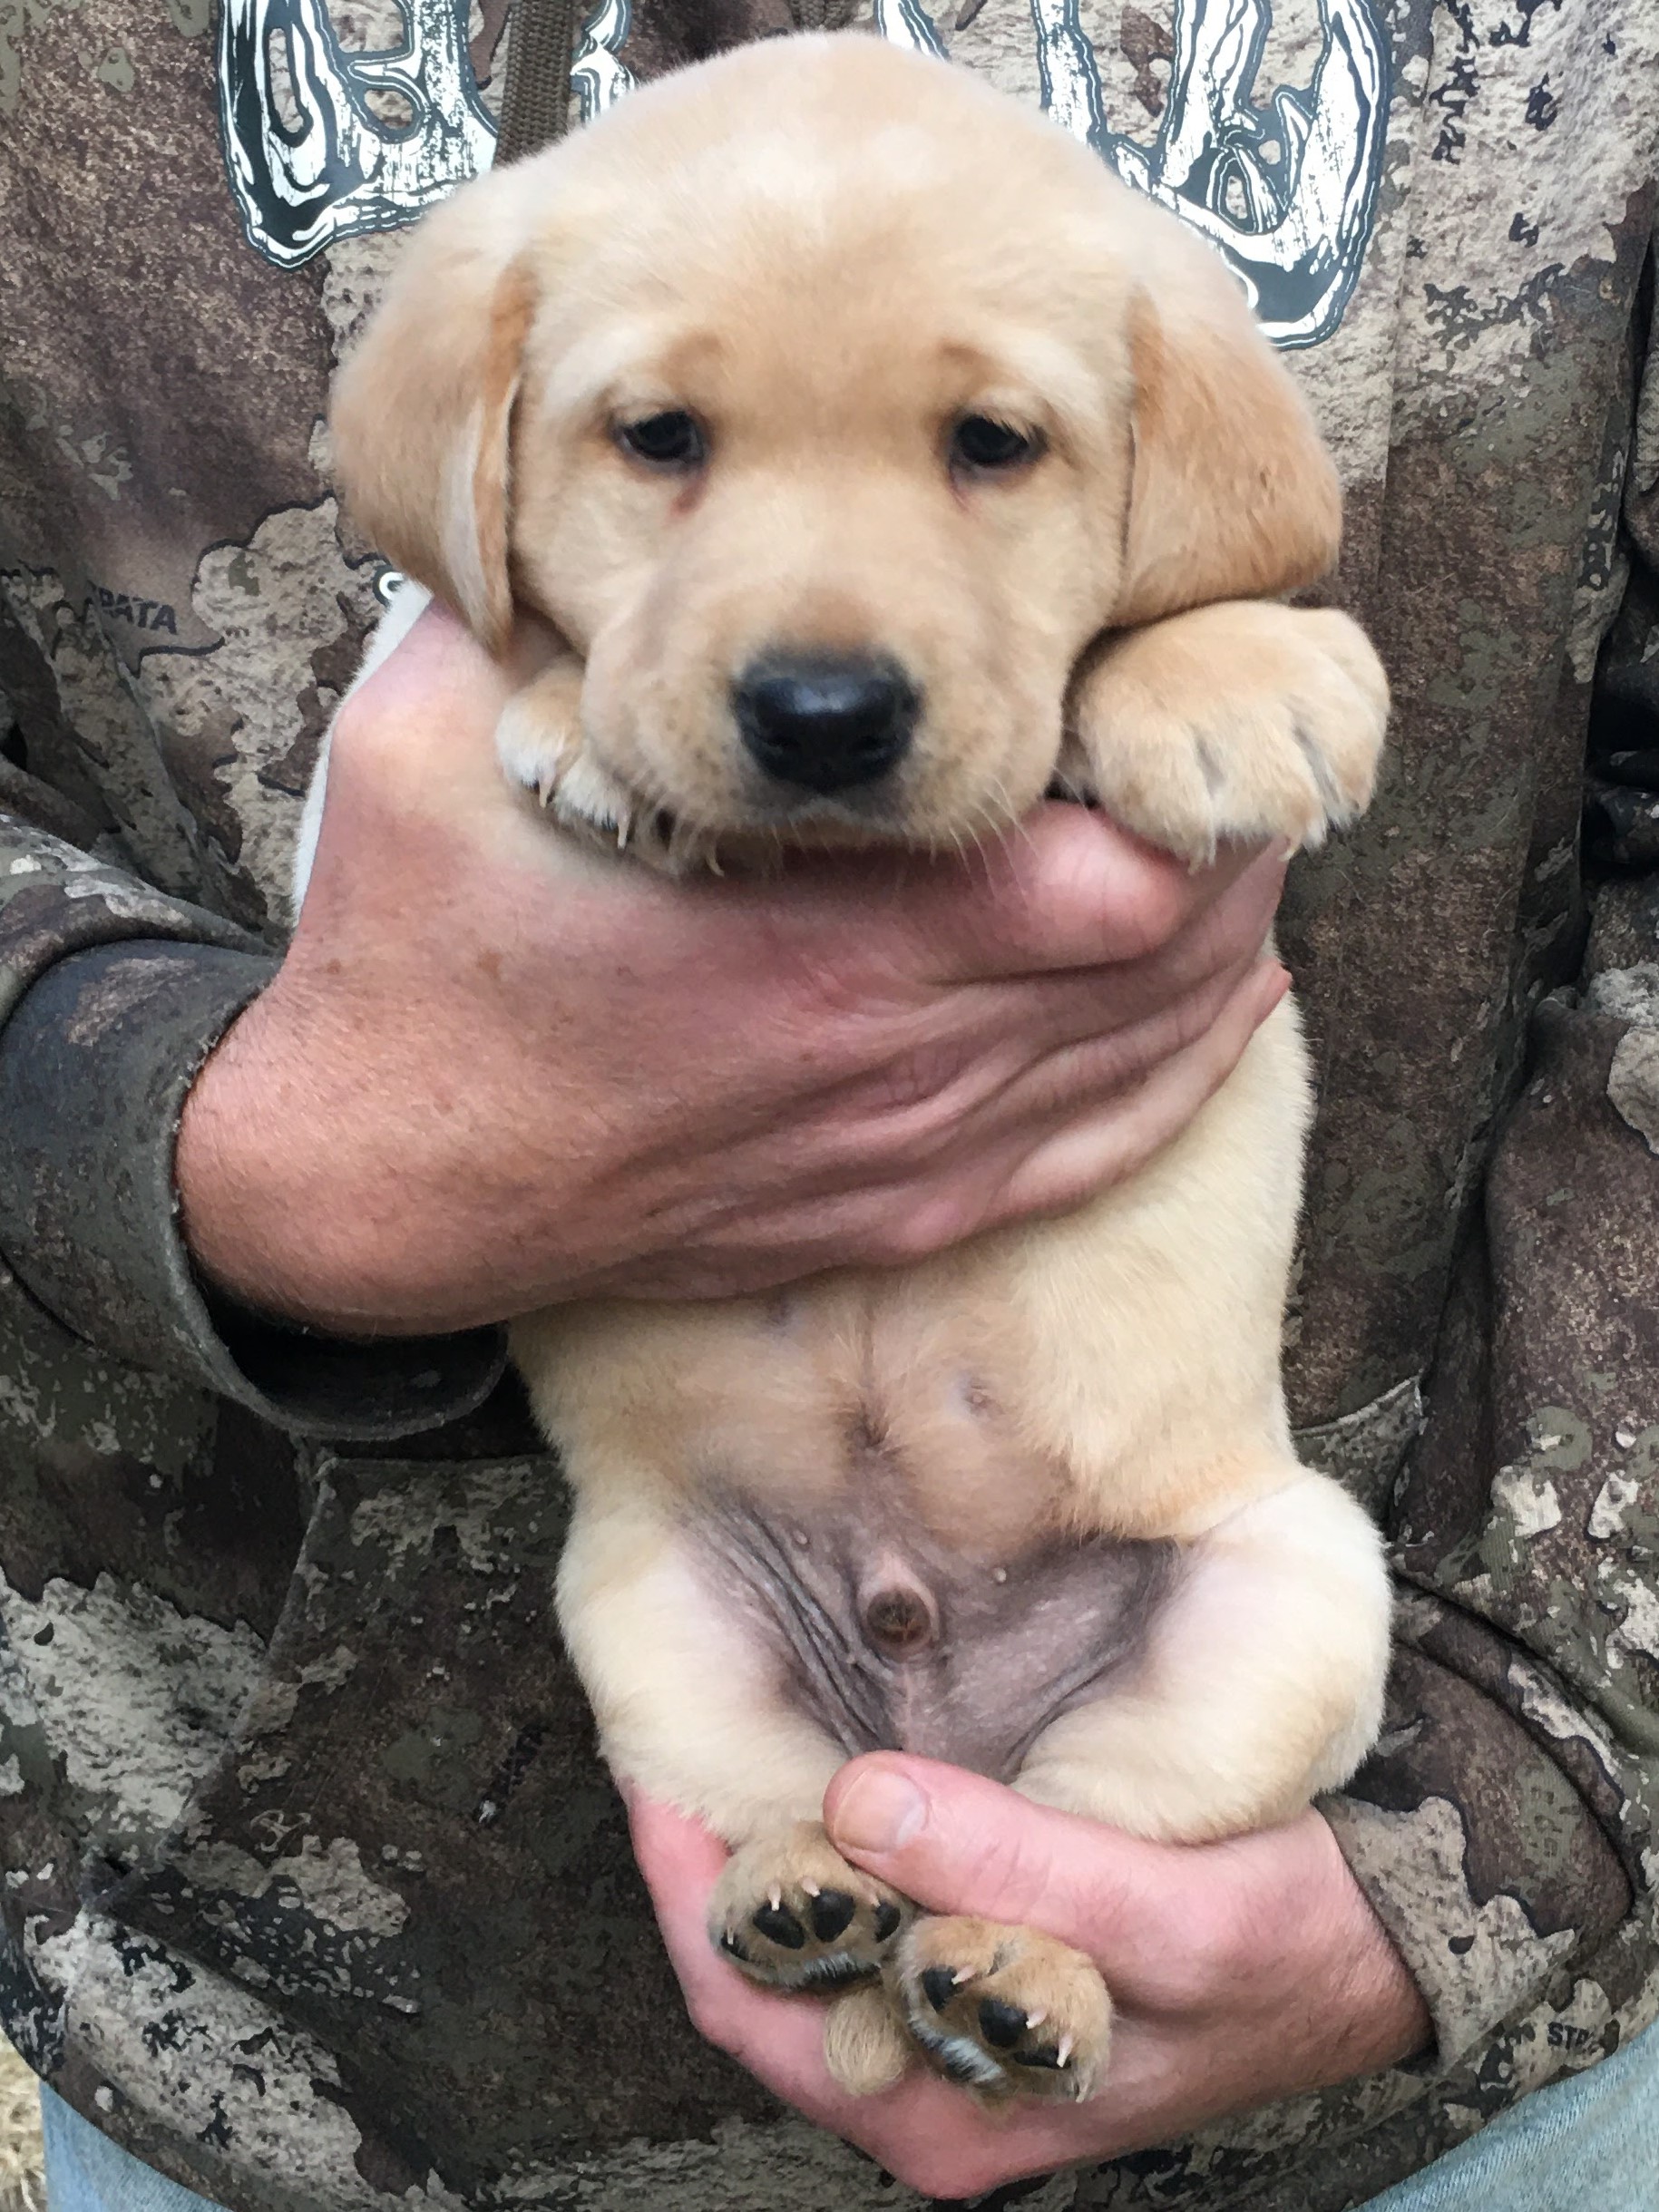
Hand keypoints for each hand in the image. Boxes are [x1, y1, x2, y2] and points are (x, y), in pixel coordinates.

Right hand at [178, 602, 1287, 1333]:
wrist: (386, 1181)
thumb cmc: (415, 962)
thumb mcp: (432, 748)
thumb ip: (536, 616)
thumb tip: (587, 495)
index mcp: (818, 939)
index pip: (1102, 873)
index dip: (1180, 781)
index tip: (1176, 690)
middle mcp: (893, 1059)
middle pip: (1161, 960)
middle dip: (1228, 851)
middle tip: (1235, 750)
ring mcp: (900, 1152)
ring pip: (1143, 1056)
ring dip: (1218, 952)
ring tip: (1250, 854)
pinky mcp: (887, 1210)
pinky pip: (1087, 1157)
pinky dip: (1177, 1076)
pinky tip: (1220, 1010)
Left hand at [630, 1756, 1431, 2199]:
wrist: (1369, 1953)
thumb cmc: (1280, 1943)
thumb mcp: (1166, 1910)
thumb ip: (1015, 1870)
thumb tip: (858, 1807)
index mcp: (949, 2113)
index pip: (748, 1999)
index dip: (688, 1881)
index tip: (650, 1756)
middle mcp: (923, 2091)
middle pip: (753, 1974)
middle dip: (707, 1855)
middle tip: (673, 1718)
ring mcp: (939, 2039)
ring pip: (799, 1942)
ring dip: (760, 1844)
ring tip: (726, 1723)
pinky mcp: (970, 1980)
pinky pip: (858, 1914)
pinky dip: (825, 1844)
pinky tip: (818, 1761)